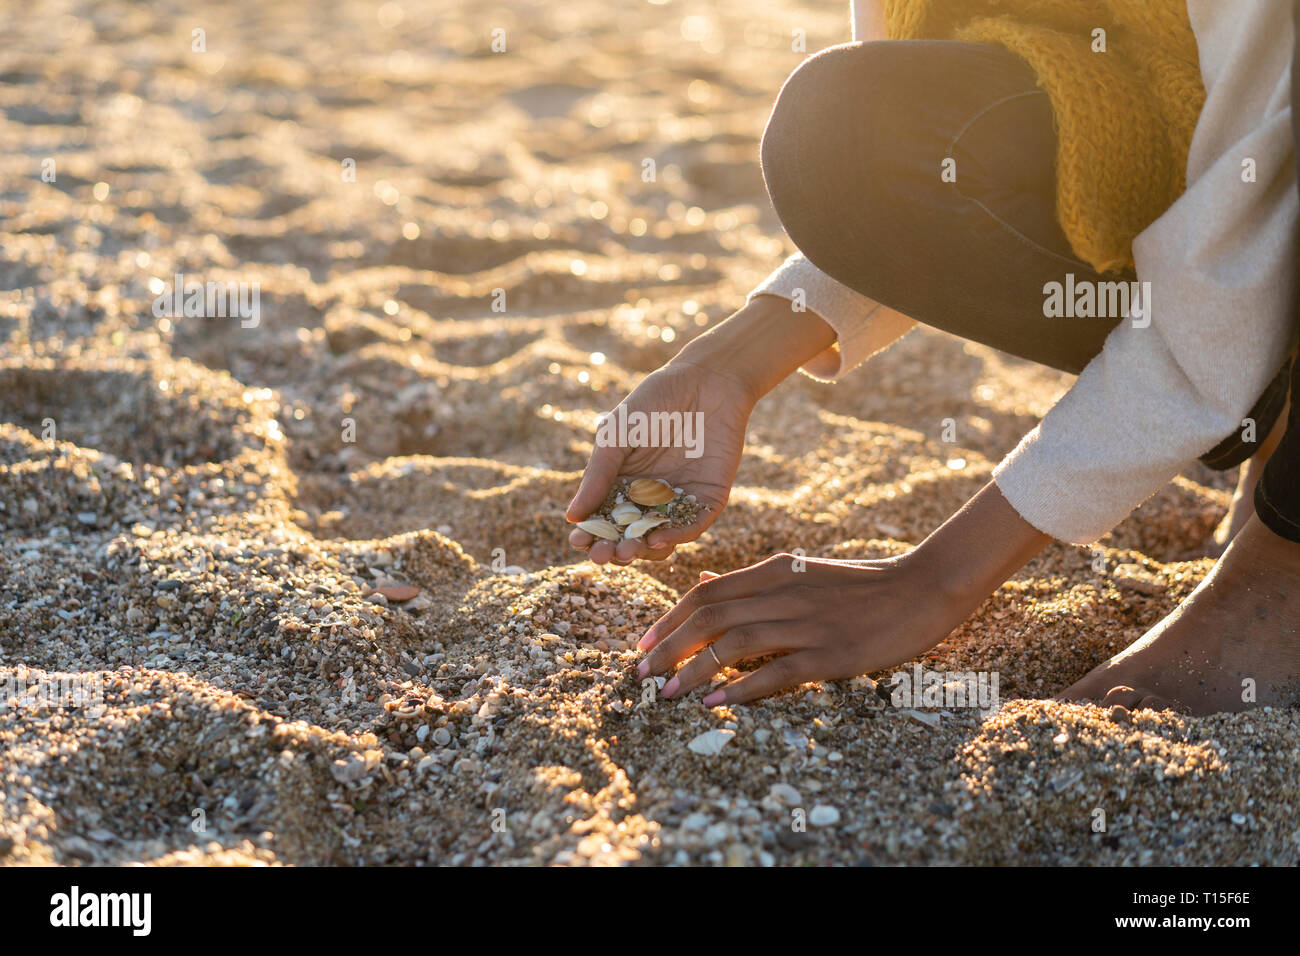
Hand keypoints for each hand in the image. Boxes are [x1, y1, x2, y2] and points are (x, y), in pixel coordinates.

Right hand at [565, 358, 753, 563]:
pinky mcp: (709, 500)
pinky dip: (675, 537)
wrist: (706, 381)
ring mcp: (679, 502)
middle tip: (602, 555)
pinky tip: (658, 540)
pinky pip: (691, 527)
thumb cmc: (653, 403)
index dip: (589, 535)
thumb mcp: (616, 437)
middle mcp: (649, 498)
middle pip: (627, 536)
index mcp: (622, 484)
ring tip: (629, 551)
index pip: (602, 519)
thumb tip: (571, 517)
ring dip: (643, 551)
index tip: (577, 542)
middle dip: (613, 550)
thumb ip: (598, 476)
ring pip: (658, 540)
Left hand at [635, 552, 965, 703]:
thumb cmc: (858, 585)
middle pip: (709, 618)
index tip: (643, 646)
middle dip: (669, 648)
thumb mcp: (798, 571)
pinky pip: (775, 672)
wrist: (922, 588)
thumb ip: (749, 582)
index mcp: (772, 571)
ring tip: (669, 694)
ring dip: (694, 671)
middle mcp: (782, 593)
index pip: (704, 593)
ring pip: (733, 644)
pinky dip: (740, 689)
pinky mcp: (830, 654)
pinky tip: (716, 704)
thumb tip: (702, 581)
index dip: (667, 620)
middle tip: (643, 675)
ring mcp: (807, 624)